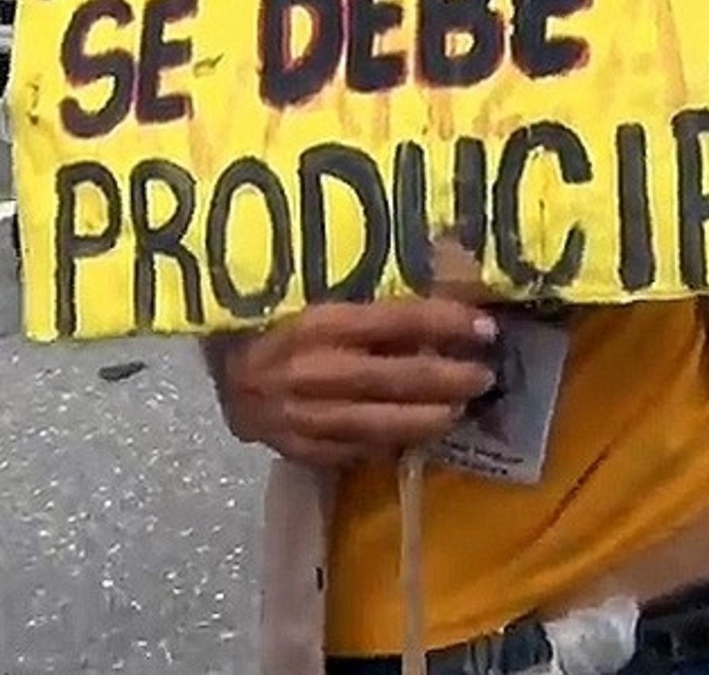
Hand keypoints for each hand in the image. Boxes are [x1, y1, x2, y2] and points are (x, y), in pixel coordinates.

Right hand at [212, 298, 498, 465]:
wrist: (214, 359)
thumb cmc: (271, 309)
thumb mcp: (317, 284)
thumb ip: (374, 285)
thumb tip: (448, 267)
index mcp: (320, 322)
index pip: (399, 321)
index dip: (448, 323)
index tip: (487, 327)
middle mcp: (312, 371)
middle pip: (399, 378)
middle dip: (451, 378)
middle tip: (487, 376)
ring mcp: (302, 417)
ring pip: (381, 424)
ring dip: (430, 418)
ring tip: (462, 410)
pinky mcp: (295, 448)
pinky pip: (354, 450)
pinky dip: (390, 443)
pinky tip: (418, 435)